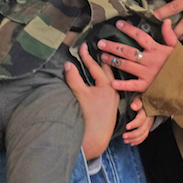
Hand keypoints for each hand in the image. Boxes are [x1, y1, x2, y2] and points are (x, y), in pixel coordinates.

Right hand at [64, 44, 117, 159]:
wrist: (97, 136)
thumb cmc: (89, 115)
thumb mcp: (79, 94)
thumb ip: (73, 78)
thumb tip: (68, 64)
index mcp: (107, 85)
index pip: (95, 66)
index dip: (86, 56)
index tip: (83, 45)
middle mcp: (113, 89)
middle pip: (107, 69)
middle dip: (101, 58)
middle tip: (97, 48)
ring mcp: (115, 96)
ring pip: (110, 77)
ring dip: (104, 68)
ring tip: (100, 59)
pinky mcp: (113, 103)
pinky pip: (110, 85)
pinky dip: (105, 78)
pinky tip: (101, 78)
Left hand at [98, 19, 177, 93]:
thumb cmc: (182, 65)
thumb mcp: (177, 48)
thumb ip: (170, 35)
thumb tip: (166, 21)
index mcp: (156, 49)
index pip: (140, 36)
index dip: (129, 29)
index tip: (118, 23)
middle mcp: (149, 60)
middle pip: (128, 51)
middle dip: (113, 46)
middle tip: (100, 43)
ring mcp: (147, 74)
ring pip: (127, 65)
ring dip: (114, 60)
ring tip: (103, 56)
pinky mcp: (147, 87)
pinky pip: (133, 85)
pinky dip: (122, 85)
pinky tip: (112, 82)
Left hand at [120, 98, 154, 145]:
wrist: (148, 100)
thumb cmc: (141, 98)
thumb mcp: (139, 97)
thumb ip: (137, 102)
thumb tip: (133, 106)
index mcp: (146, 111)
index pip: (141, 119)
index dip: (135, 124)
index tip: (127, 127)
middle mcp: (149, 119)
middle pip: (142, 129)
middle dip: (133, 134)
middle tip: (124, 136)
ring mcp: (149, 124)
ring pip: (143, 134)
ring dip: (134, 139)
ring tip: (125, 140)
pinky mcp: (147, 127)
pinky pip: (144, 136)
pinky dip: (138, 141)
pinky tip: (131, 143)